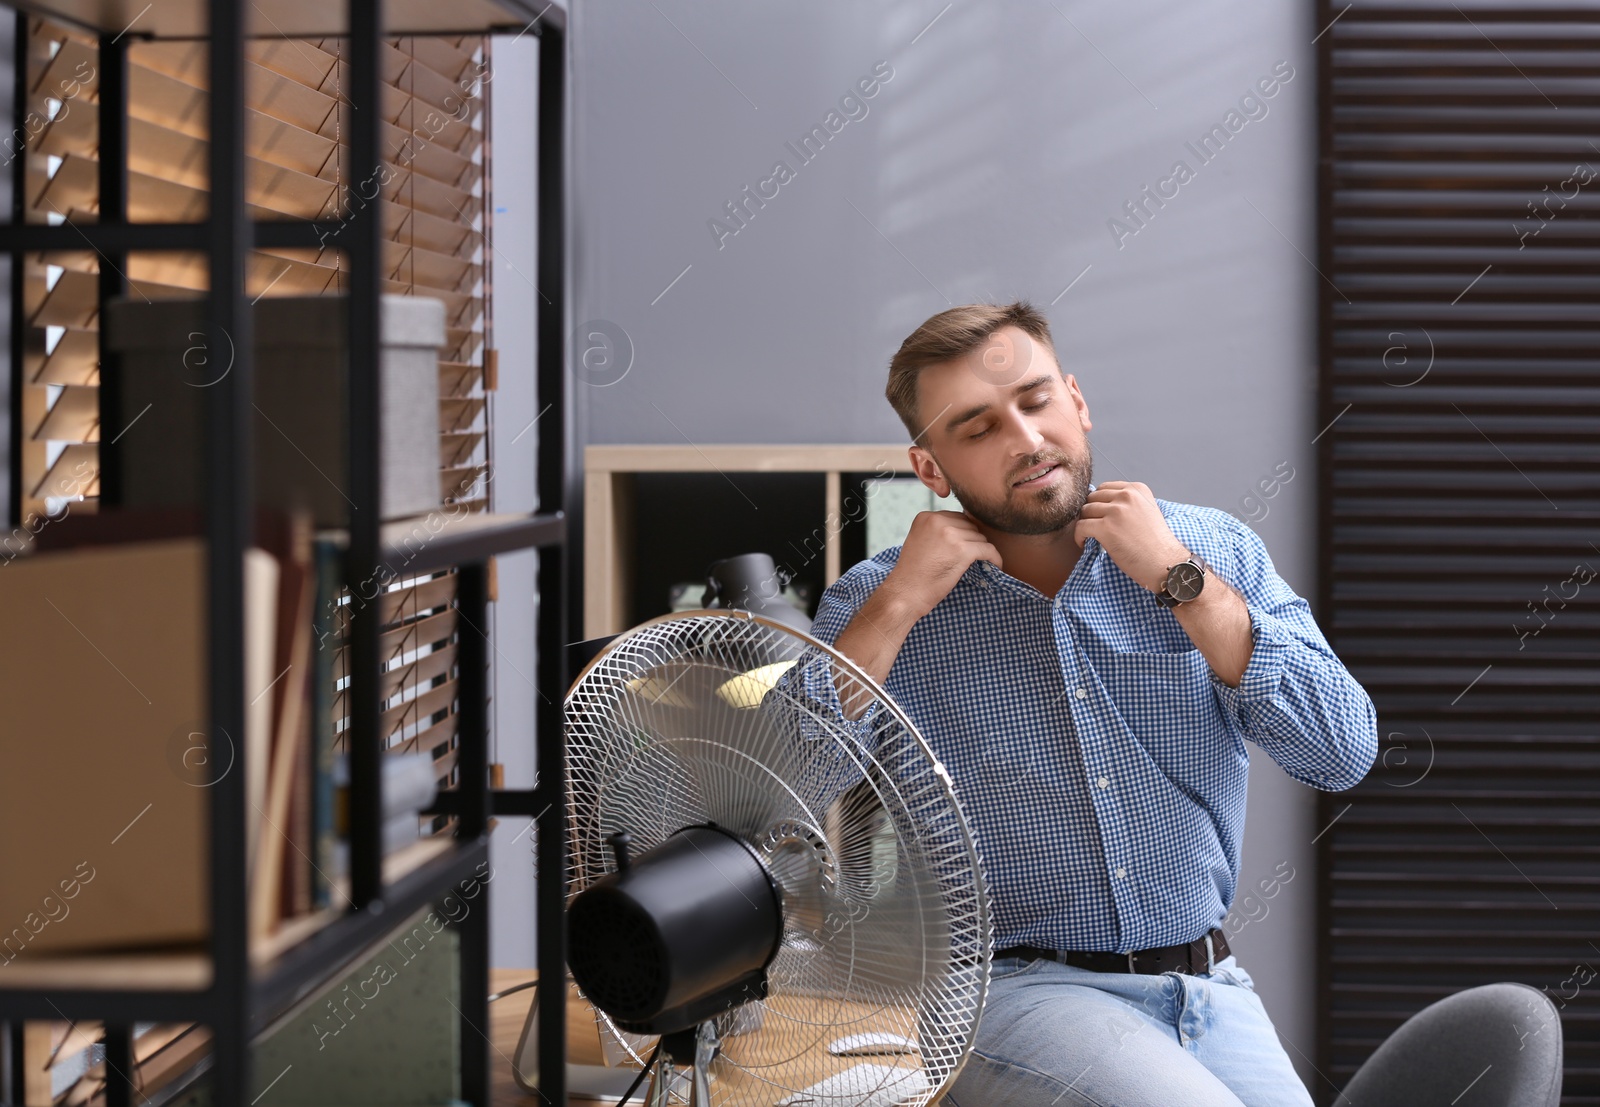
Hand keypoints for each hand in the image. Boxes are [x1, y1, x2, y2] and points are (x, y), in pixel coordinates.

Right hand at [884, 509, 1002, 619]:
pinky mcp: (963, 550)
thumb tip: (966, 529)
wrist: (906, 594)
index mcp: (925, 517)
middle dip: (972, 540)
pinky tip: (995, 565)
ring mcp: (950, 535)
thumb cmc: (913, 573)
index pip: (956, 517)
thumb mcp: (919, 541)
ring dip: (981, 550)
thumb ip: (937, 530)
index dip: (962, 533)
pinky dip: (994, 558)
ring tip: (978, 563)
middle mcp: (937, 521)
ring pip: (980, 537)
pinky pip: (988, 549)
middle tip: (970, 557)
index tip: (963, 547)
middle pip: (969, 525)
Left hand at [1072, 481, 1189, 592]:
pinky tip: (1085, 544)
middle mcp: (1127, 496)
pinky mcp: (1106, 527)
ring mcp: (1116, 511)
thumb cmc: (1155, 543)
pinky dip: (1079, 536)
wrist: (1164, 563)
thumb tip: (1098, 503)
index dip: (1099, 503)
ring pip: (1085, 511)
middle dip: (1091, 513)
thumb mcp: (1147, 511)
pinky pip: (1081, 526)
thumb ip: (1127, 503)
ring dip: (1085, 525)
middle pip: (1092, 498)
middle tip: (1094, 528)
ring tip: (1091, 537)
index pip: (1105, 488)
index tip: (1100, 517)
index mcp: (1137, 489)